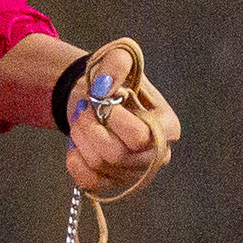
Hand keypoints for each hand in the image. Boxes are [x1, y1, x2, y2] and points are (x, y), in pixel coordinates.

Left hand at [65, 37, 179, 201]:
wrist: (100, 99)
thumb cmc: (116, 81)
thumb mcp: (119, 59)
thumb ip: (116, 63)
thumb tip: (104, 88)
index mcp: (167, 127)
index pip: (140, 136)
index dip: (113, 119)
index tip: (101, 97)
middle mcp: (156, 156)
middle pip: (118, 154)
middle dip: (91, 128)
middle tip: (84, 109)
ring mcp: (135, 173)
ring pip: (100, 165)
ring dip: (80, 138)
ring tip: (80, 120)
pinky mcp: (114, 184)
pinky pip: (90, 183)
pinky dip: (75, 163)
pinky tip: (75, 146)